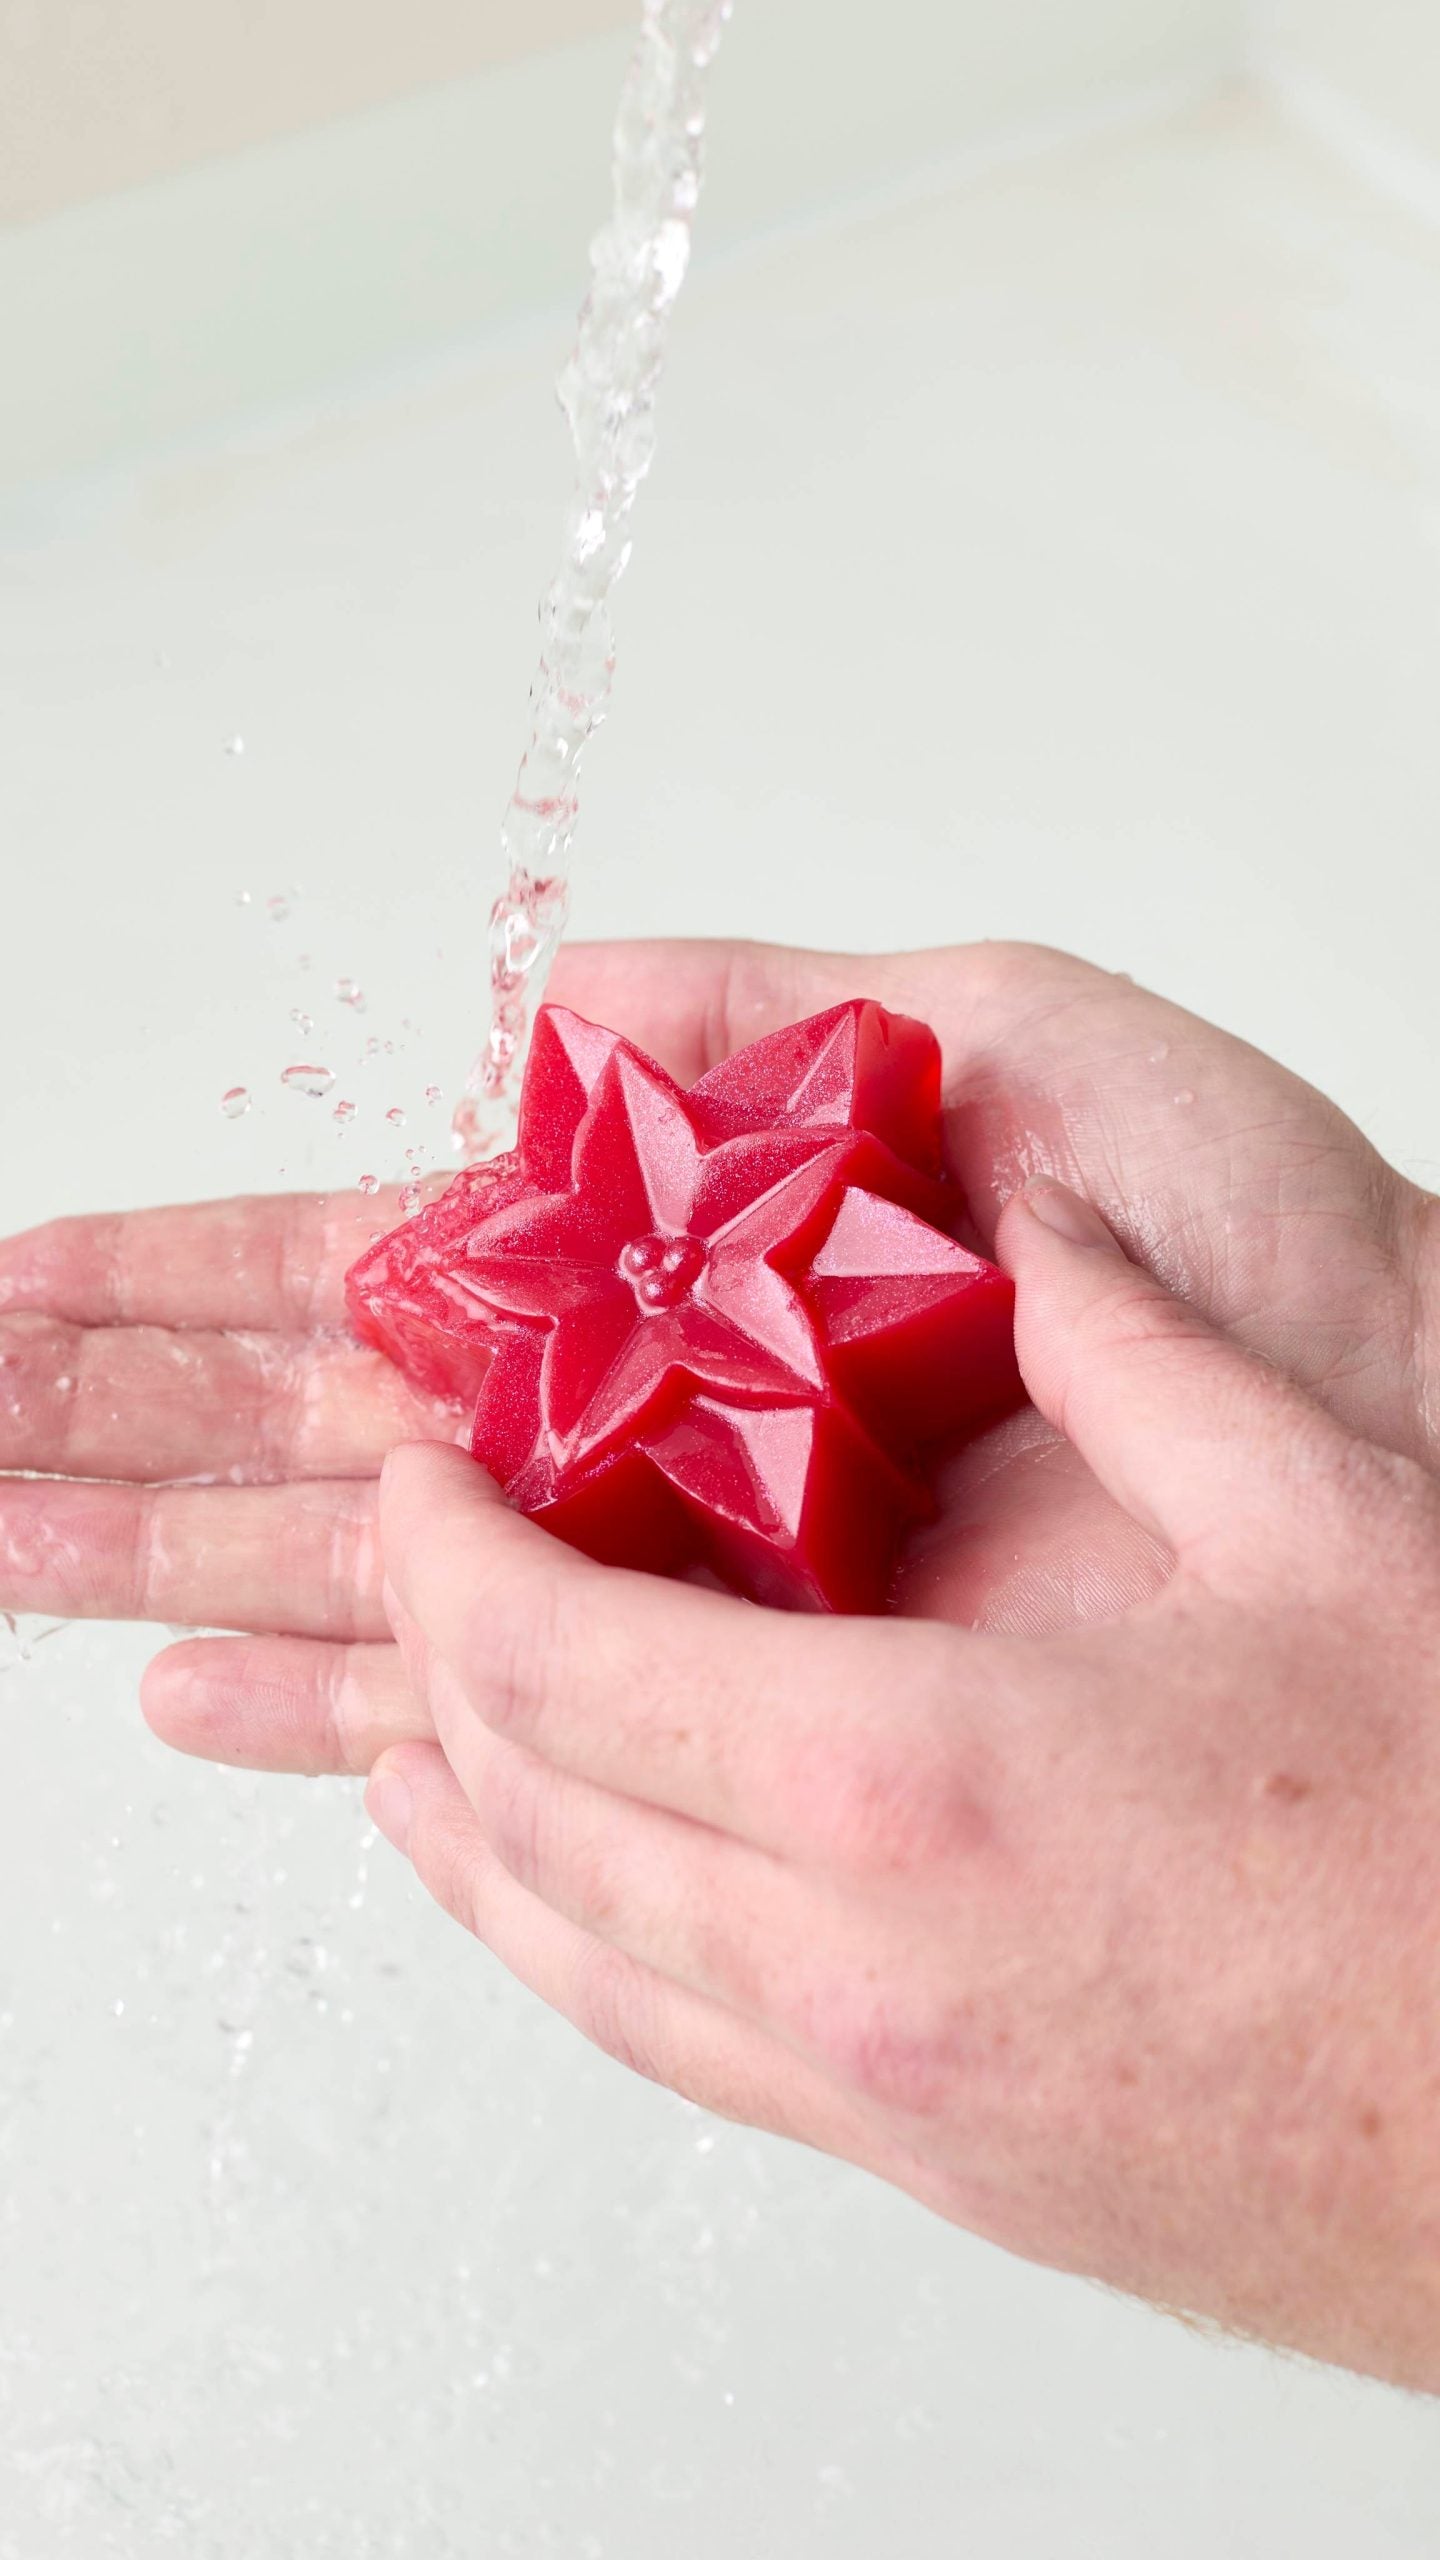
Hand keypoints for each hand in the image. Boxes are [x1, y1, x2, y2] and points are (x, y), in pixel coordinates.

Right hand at [109, 935, 1434, 1762]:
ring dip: (156, 1552)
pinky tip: (197, 1700)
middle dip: (112, 1414)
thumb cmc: (1279, 1263)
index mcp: (686, 1258)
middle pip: (314, 1417)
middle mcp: (648, 1421)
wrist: (1412, 1474)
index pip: (375, 1258)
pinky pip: (489, 1702)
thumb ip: (780, 1014)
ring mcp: (679, 1566)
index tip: (27, 1272)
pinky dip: (328, 1703)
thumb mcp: (1027, 1046)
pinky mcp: (742, 1697)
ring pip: (353, 1564)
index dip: (188, 1269)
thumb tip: (557, 988)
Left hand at [366, 1178, 1439, 2389]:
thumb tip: (1044, 1237)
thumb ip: (1143, 1356)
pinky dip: (581, 1956)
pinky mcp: (945, 2176)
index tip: (420, 1472)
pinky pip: (684, 2053)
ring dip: (473, 1832)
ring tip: (417, 1737)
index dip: (446, 1552)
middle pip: (531, 1803)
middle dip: (437, 1662)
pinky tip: (577, 1911)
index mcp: (913, 1778)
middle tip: (426, 1553)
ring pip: (579, 1959)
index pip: (553, 1657)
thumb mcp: (1328, 1529)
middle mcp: (856, 1965)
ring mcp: (889, 2098)